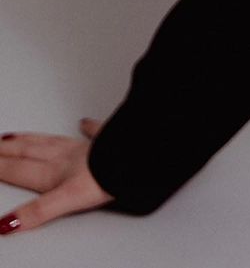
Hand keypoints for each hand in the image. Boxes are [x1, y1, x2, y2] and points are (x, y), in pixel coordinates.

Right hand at [0, 118, 112, 234]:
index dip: (2, 167)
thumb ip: (38, 210)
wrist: (139, 156)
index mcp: (57, 172)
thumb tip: (8, 223)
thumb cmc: (109, 176)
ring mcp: (88, 148)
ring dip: (33, 139)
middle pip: (32, 152)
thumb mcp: (68, 199)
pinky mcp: (109, 141)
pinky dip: (87, 128)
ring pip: (53, 141)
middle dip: (10, 150)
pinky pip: (94, 132)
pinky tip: (83, 123)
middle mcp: (68, 157)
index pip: (22, 169)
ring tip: (17, 137)